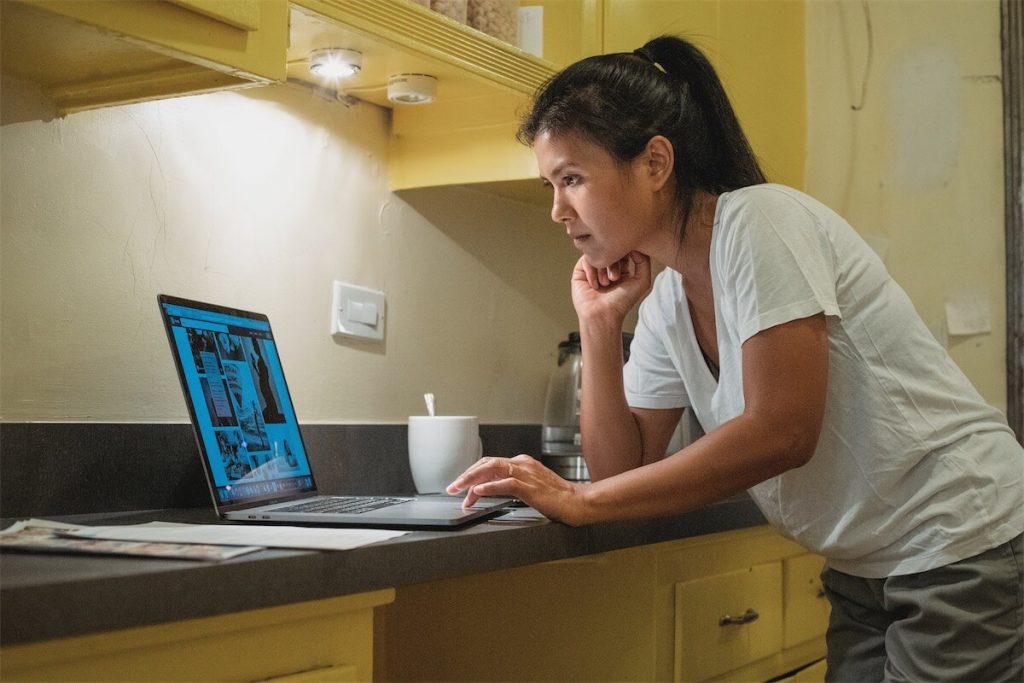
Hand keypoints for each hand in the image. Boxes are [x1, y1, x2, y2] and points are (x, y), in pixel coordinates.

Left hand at [446, 455, 586, 525]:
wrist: (579, 503)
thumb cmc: (558, 499)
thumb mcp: (531, 487)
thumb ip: (512, 485)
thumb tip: (488, 490)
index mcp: (523, 463)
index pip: (490, 464)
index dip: (473, 474)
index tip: (462, 487)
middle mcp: (522, 464)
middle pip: (486, 463)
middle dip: (466, 475)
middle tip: (452, 487)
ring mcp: (526, 474)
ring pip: (492, 469)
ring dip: (471, 479)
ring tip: (458, 489)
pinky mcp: (530, 487)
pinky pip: (505, 484)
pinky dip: (489, 487)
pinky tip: (477, 492)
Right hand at [571, 252, 651, 326]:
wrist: (603, 315)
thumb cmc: (622, 302)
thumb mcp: (642, 281)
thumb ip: (644, 261)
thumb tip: (633, 246)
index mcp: (621, 268)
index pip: (623, 249)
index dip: (625, 253)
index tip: (625, 265)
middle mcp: (606, 267)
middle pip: (610, 249)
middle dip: (613, 263)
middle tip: (614, 278)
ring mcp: (593, 268)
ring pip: (597, 254)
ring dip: (602, 269)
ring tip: (605, 284)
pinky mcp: (580, 271)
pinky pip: (585, 260)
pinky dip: (592, 272)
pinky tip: (595, 285)